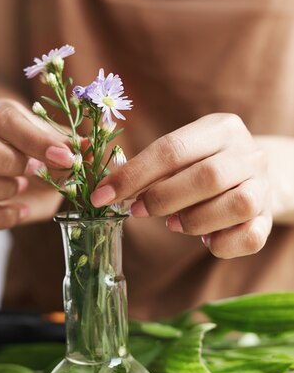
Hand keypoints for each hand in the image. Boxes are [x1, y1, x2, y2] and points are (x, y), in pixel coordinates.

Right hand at [0, 99, 73, 228]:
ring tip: (23, 188)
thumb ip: (72, 145)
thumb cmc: (46, 151)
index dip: (33, 139)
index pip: (3, 118)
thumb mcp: (60, 144)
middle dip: (4, 159)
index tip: (66, 157)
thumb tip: (87, 148)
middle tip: (34, 171)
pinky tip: (22, 211)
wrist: (34, 173)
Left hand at [90, 114, 271, 257]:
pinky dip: (222, 244)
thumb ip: (149, 166)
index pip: (172, 148)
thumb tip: (106, 187)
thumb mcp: (182, 152)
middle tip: (137, 211)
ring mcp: (263, 185)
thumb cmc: (204, 163)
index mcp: (220, 128)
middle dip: (163, 198)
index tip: (102, 196)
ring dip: (194, 221)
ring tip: (173, 224)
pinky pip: (250, 237)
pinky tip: (206, 240)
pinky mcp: (269, 217)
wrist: (258, 173)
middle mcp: (248, 153)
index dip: (132, 175)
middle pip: (207, 177)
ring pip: (236, 205)